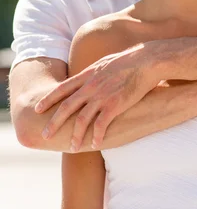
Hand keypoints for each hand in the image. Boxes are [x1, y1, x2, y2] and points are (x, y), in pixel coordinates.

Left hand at [36, 45, 158, 150]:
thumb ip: (94, 73)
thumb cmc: (130, 61)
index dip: (48, 99)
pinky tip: (95, 144)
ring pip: (81, 120)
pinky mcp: (114, 105)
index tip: (38, 109)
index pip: (62, 89)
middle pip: (66, 107)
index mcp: (87, 75)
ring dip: (75, 136)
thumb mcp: (105, 63)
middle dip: (54, 123)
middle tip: (45, 135)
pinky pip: (101, 125)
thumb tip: (89, 76)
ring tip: (72, 147)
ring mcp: (101, 97)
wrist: (146, 62)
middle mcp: (90, 87)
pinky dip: (96, 136)